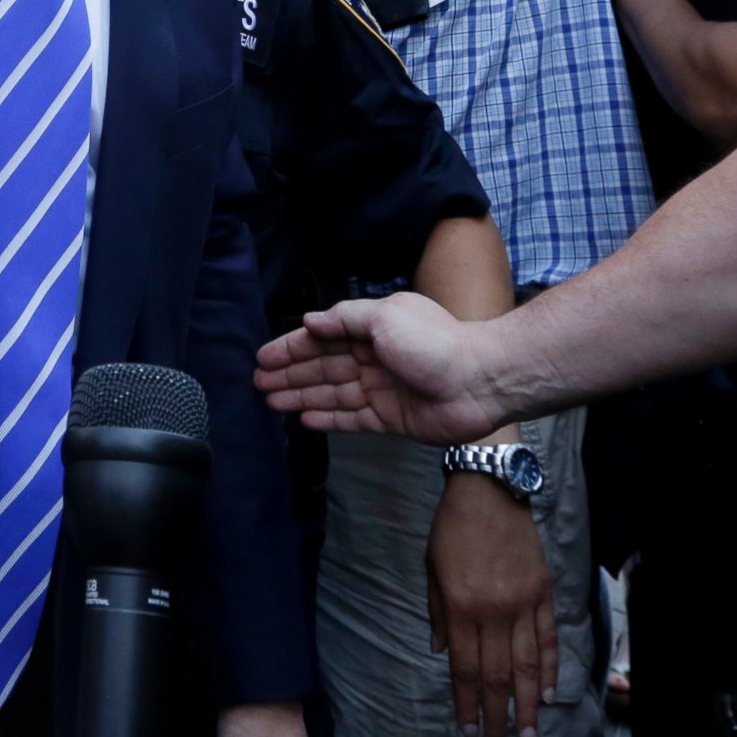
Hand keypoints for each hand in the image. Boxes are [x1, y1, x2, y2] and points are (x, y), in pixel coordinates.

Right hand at [254, 292, 506, 444]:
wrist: (479, 382)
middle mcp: (373, 357)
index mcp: (371, 329)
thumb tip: (310, 321)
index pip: (322, 338)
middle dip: (290, 374)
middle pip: (322, 367)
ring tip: (271, 402)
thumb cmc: (432, 343)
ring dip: (302, 396)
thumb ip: (345, 318)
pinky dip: (329, 419)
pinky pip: (352, 418)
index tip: (262, 357)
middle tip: (257, 383)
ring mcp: (381, 389)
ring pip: (332, 393)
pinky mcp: (391, 418)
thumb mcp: (385, 316)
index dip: (291, 347)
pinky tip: (305, 420)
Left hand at [428, 470, 557, 736]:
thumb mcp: (430, 568)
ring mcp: (523, 603)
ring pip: (527, 664)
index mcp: (460, 606)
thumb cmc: (452, 527)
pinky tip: (548, 692)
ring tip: (529, 733)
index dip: (466, 702)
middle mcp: (493, 610)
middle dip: (497, 714)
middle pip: (496, 674)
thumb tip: (441, 653)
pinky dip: (550, 667)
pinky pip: (548, 638)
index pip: (464, 667)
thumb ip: (437, 613)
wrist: (489, 488)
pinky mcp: (543, 592)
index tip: (469, 728)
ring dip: (528, 703)